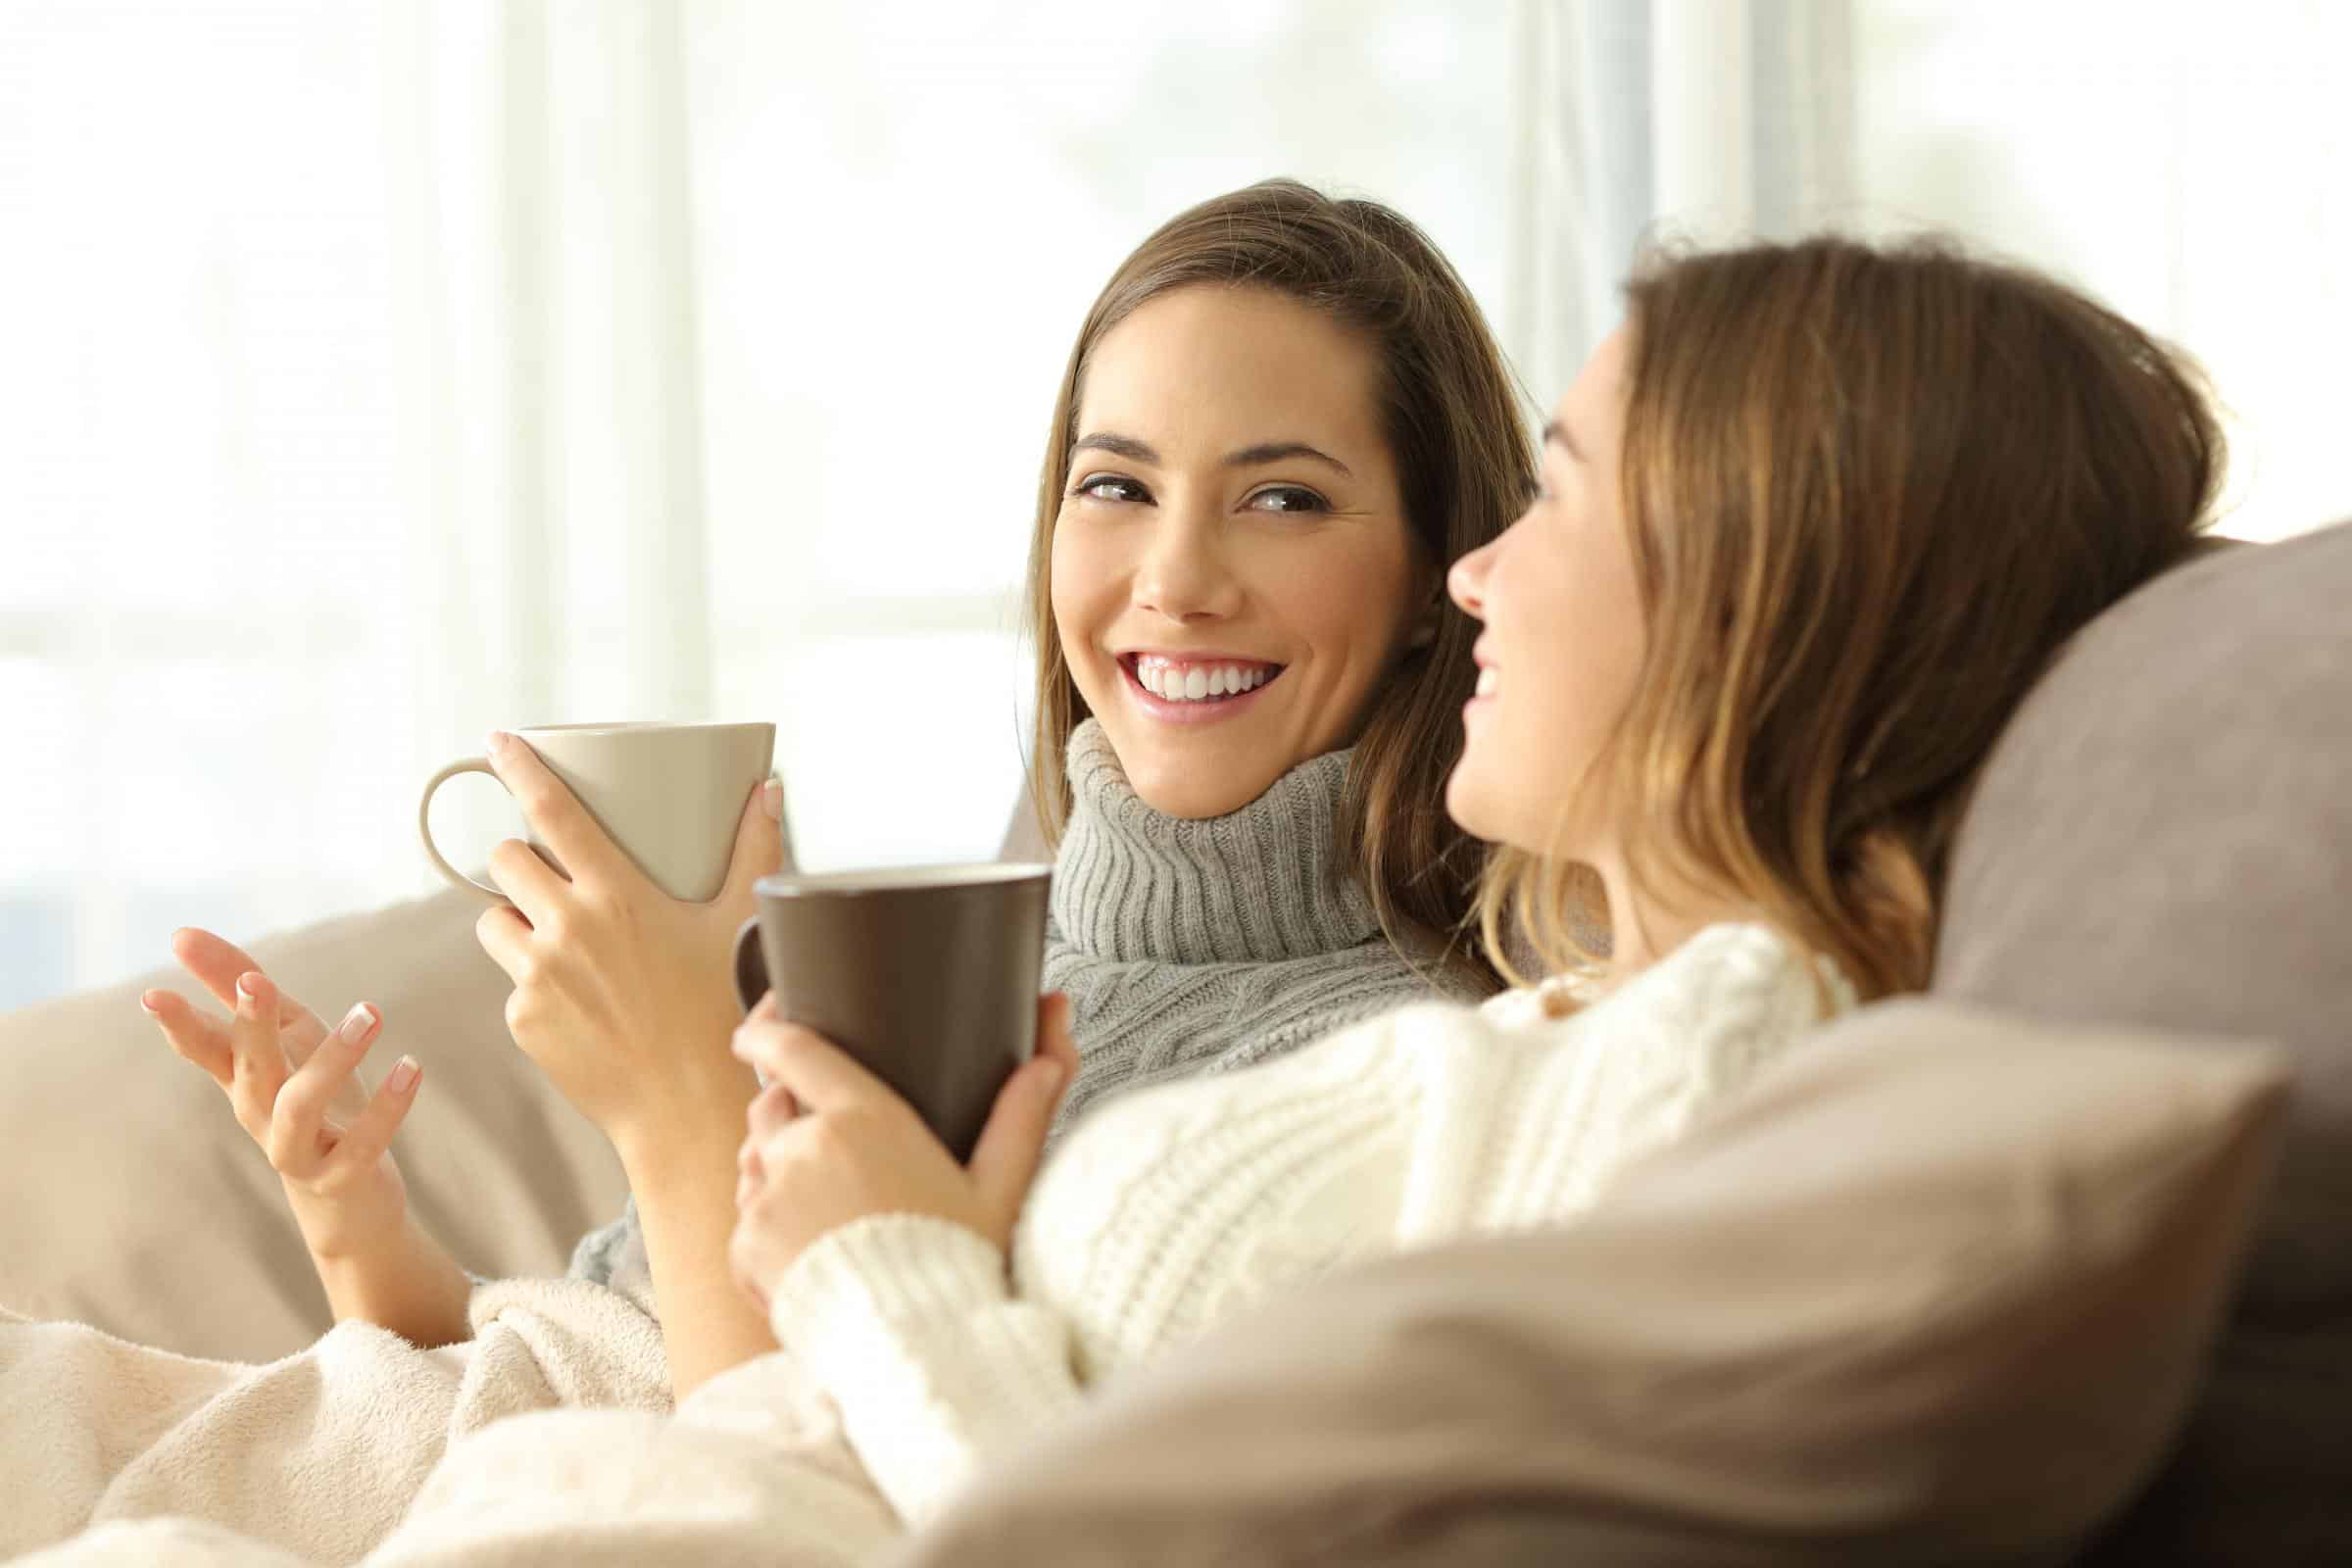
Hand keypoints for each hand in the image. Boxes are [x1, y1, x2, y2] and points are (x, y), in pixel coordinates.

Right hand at [142, 928, 420, 1261]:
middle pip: (247, 1070)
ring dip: (333, 1057)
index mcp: (245, 1077)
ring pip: (301, 1106)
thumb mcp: (286, 1034)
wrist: (350, 1198)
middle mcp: (261, 1113)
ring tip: (370, 1011)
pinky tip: (411, 1066)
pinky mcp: (340, 1175)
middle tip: (256, 981)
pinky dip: (388, 1107)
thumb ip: (238, 985)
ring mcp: (296, 1148)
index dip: (178, 1023)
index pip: (204, 1047)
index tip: (153, 994)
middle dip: (249, 1027)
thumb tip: (182, 934)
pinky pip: (362, 1144)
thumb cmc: (314, 1099)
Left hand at [471, 730, 783, 1160]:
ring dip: (514, 918)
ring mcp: (537, 975)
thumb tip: (770, 790)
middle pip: (504, 859)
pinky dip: (531, 980)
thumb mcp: (738, 922)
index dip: (518, 768)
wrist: (686, 1105)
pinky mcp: (520, 1019)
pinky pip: (509, 980)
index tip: (497, 743)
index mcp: (617, 893)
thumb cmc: (721, 1009)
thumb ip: (753, 849)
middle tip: (552, 876)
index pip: (550, 810)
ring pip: (491, 919)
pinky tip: (577, 1000)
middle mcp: (567, 927)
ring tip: (558, 940)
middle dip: (520, 858)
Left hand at [726, 993, 1077, 1312]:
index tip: (754, 1032)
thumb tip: (1050, 1055)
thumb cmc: (959, 1263)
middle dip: (787, 1120)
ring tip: (827, 1216)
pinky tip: (814, 1258)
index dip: (766, 1031)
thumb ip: (1022, 1114)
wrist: (914, 1347)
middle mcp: (805, 1148)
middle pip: (770, 1112)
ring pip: (754, 1169)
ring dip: (777, 1178)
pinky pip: (746, 1226)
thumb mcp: (999, 1187)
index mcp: (863, 1118)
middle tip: (827, 1156)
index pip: (794, 1051)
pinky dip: (769, 1236)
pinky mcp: (746, 1246)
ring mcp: (768, 1198)